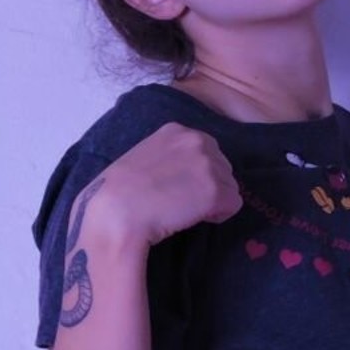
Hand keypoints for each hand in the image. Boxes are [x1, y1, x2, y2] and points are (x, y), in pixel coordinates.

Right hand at [98, 122, 243, 244]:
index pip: (206, 150)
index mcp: (177, 130)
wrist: (116, 213)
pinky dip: (218, 216)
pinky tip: (191, 218)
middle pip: (223, 167)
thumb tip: (184, 174)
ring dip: (213, 201)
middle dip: (209, 185)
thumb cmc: (118, 191)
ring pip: (229, 187)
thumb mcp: (144, 156)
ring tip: (184, 210)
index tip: (179, 187)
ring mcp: (208, 165)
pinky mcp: (215, 191)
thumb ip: (169, 156)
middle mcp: (197, 140)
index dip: (197, 173)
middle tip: (182, 202)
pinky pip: (233, 206)